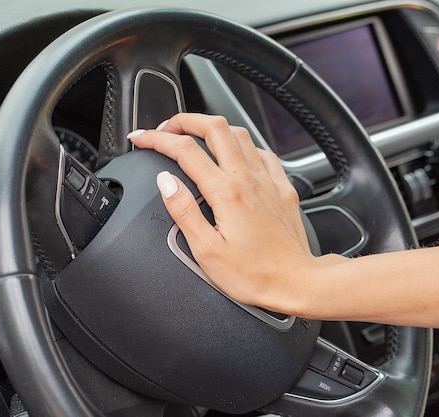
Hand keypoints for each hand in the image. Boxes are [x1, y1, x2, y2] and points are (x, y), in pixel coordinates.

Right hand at [129, 113, 316, 314]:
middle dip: (185, 120)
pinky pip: (262, 152)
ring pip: (240, 134)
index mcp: (226, 192)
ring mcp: (268, 181)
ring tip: (196, 135)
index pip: (183, 150)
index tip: (141, 139)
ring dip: (213, 127)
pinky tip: (237, 155)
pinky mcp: (282, 189)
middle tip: (166, 128)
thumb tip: (166, 182)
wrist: (297, 283)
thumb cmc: (254, 274)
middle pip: (214, 127)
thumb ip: (183, 211)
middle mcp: (248, 179)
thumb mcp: (206, 251)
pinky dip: (243, 145)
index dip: (156, 139)